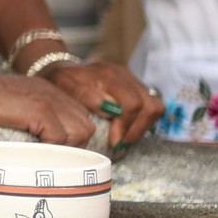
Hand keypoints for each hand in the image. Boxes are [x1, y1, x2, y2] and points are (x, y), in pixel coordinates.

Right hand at [0, 71, 96, 145]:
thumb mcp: (14, 106)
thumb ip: (30, 119)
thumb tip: (36, 146)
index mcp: (49, 93)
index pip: (79, 117)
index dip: (72, 137)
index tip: (58, 150)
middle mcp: (55, 94)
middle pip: (86, 126)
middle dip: (74, 145)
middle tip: (53, 155)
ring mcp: (50, 101)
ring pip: (80, 132)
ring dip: (66, 147)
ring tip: (45, 153)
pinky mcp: (41, 110)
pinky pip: (60, 138)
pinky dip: (50, 149)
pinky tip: (33, 149)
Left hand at [46, 61, 162, 147]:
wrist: (64, 72)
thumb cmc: (62, 83)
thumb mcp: (65, 87)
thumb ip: (85, 96)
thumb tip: (110, 109)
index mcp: (108, 74)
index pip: (131, 104)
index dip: (125, 127)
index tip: (114, 142)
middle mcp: (124, 75)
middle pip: (149, 106)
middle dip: (136, 130)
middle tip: (120, 144)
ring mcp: (133, 80)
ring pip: (155, 106)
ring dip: (142, 126)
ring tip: (125, 139)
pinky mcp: (136, 87)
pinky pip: (152, 106)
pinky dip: (143, 121)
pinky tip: (127, 130)